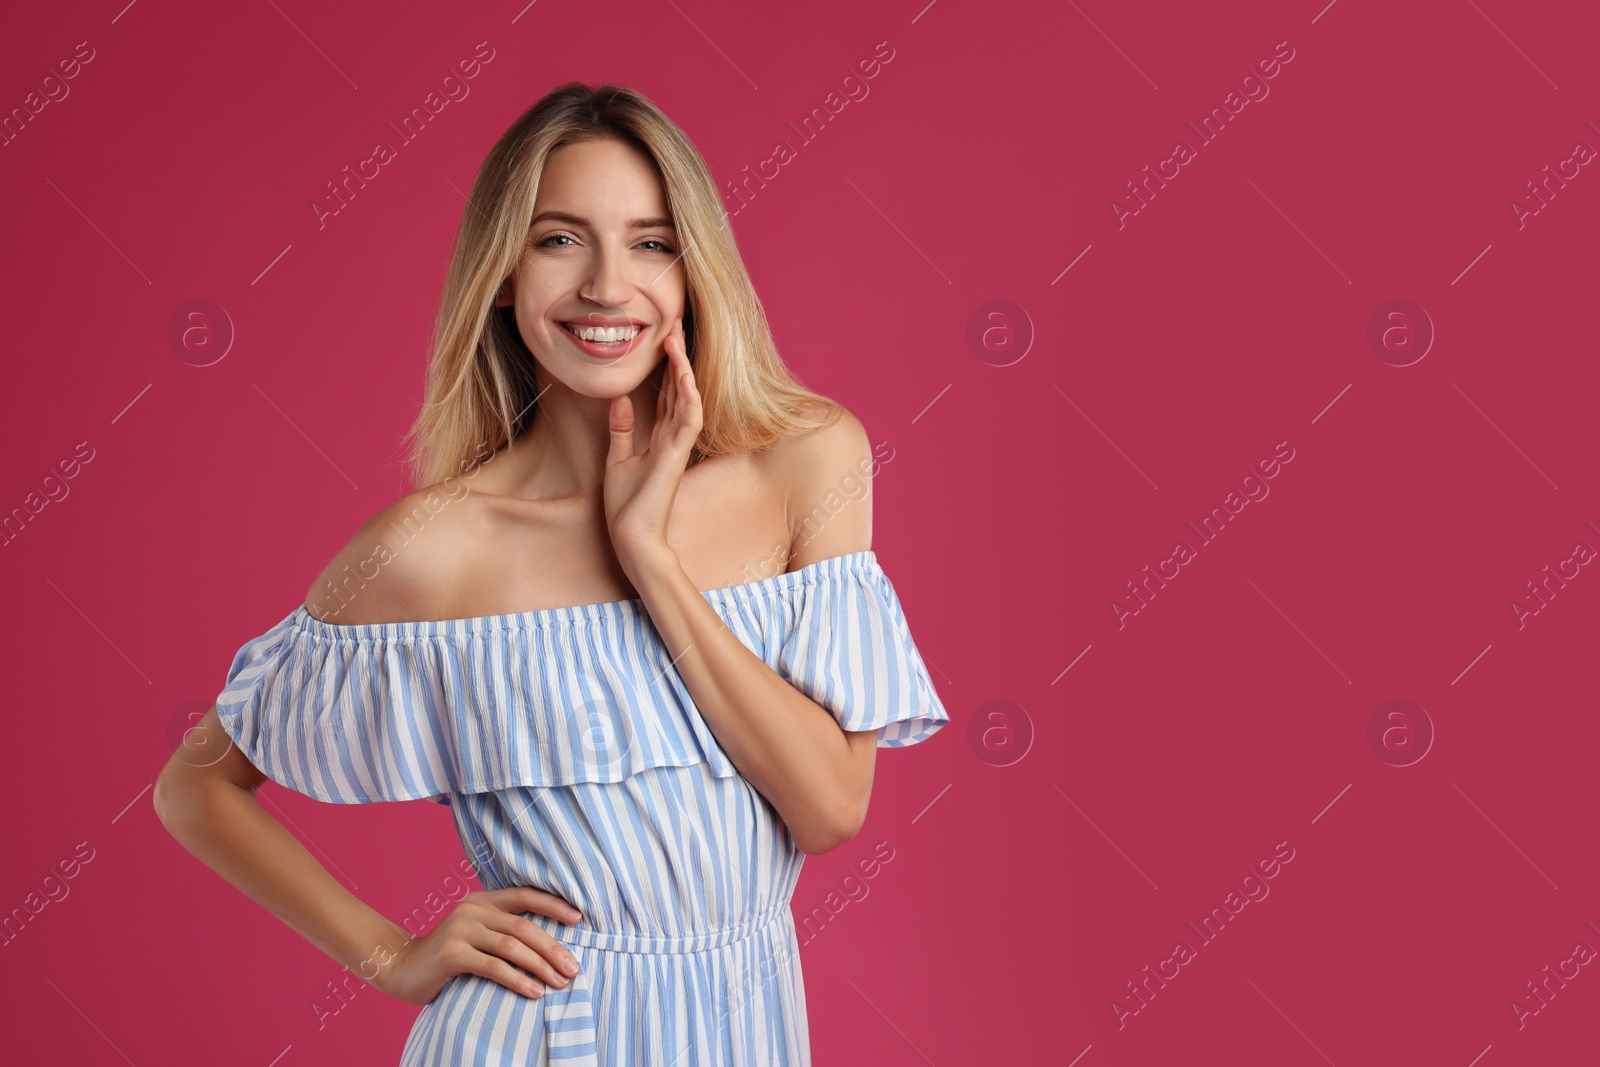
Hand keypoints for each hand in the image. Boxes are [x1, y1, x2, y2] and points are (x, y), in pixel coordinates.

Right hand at [369, 887, 583, 1005]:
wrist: (400, 968)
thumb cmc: (447, 956)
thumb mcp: (476, 935)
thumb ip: (502, 932)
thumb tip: (550, 947)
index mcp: (483, 900)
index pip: (525, 895)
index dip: (554, 905)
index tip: (580, 918)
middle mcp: (473, 909)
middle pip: (524, 926)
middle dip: (553, 948)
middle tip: (574, 968)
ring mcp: (461, 929)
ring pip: (512, 947)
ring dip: (541, 966)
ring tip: (560, 982)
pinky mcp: (452, 953)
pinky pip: (494, 967)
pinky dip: (518, 980)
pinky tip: (534, 992)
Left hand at [603, 316, 701, 570]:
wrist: (631, 538)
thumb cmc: (626, 506)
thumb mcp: (617, 460)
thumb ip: (621, 430)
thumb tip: (620, 399)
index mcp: (659, 438)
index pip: (666, 395)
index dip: (666, 367)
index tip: (664, 338)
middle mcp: (672, 439)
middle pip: (678, 391)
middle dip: (678, 359)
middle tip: (675, 327)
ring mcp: (677, 448)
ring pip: (686, 401)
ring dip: (684, 371)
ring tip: (677, 342)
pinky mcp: (676, 459)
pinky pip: (688, 423)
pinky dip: (688, 400)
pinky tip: (685, 379)